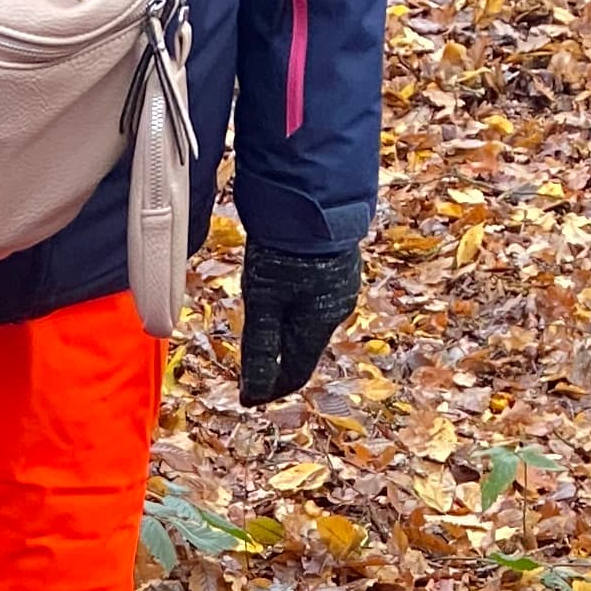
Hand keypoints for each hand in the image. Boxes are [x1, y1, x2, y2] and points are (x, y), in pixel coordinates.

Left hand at [239, 241, 363, 404]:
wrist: (314, 193)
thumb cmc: (285, 251)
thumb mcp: (264, 304)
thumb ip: (260, 350)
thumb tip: (253, 395)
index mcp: (318, 327)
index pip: (295, 374)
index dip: (270, 389)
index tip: (248, 397)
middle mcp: (336, 309)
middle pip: (302, 346)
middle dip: (278, 357)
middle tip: (251, 361)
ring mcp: (342, 282)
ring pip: (309, 318)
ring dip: (286, 326)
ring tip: (262, 319)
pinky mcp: (339, 259)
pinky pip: (315, 293)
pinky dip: (295, 300)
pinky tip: (282, 285)